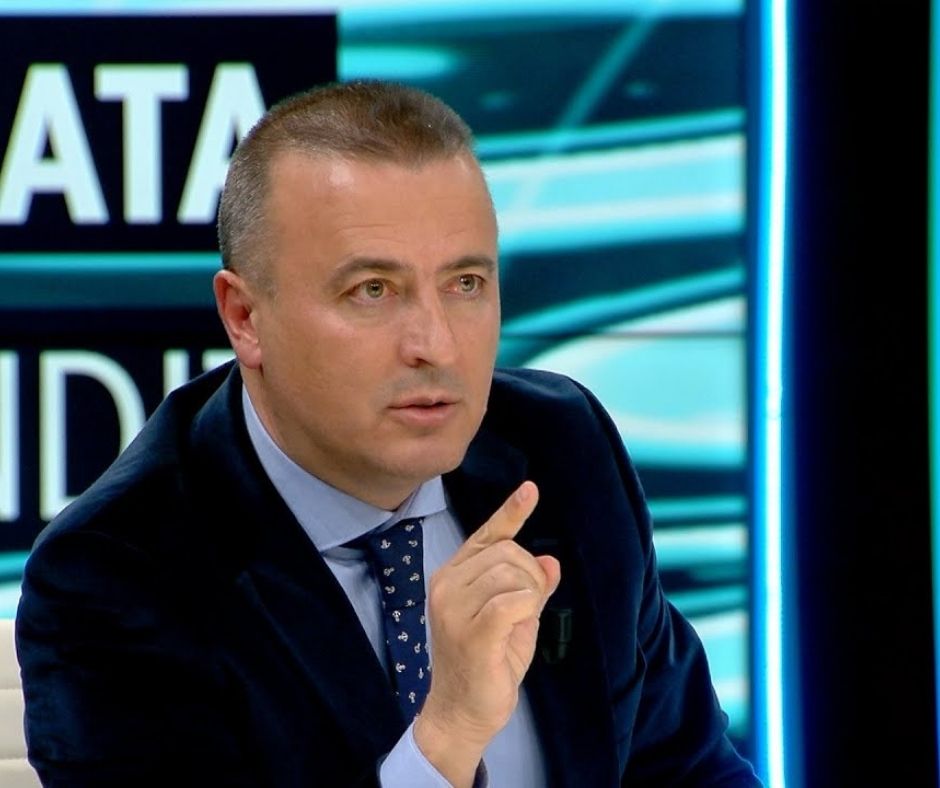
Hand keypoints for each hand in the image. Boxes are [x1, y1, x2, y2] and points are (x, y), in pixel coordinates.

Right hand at [414, 481, 560, 786]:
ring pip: (513, 573)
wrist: (463, 712)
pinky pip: (514, 601)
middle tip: (527, 610)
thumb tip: (551, 561)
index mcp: (454, 575)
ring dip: (531, 596)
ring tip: (519, 624)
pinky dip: (527, 610)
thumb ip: (530, 588)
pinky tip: (518, 626)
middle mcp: (447, 584)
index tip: (530, 489)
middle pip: (509, 552)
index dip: (510, 512)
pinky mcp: (470, 630)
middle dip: (532, 577)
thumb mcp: (516, 619)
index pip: (487, 536)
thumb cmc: (487, 664)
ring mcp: (454, 606)